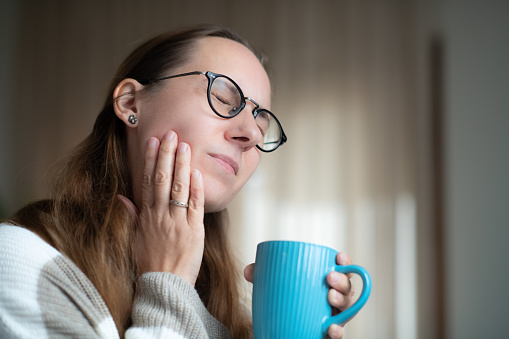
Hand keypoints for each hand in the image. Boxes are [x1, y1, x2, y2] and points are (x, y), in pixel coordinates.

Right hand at [118, 130, 204, 285]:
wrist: (165, 285)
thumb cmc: (150, 263)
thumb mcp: (135, 238)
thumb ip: (132, 216)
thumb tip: (123, 198)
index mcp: (147, 216)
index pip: (148, 182)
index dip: (151, 160)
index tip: (153, 142)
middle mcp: (161, 215)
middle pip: (163, 179)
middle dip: (167, 155)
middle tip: (171, 134)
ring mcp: (178, 222)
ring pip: (180, 188)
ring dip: (182, 165)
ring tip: (185, 145)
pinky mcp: (195, 230)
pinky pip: (196, 205)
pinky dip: (196, 188)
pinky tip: (197, 172)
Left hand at [243, 252, 354, 338]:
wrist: (282, 331)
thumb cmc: (284, 302)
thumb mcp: (274, 288)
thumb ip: (263, 277)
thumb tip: (249, 271)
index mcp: (324, 282)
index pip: (341, 269)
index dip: (345, 261)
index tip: (338, 256)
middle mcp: (333, 299)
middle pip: (347, 288)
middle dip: (342, 281)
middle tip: (329, 277)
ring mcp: (333, 316)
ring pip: (347, 309)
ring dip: (342, 301)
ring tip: (330, 296)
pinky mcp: (329, 334)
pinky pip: (338, 333)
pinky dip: (337, 331)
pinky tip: (331, 328)